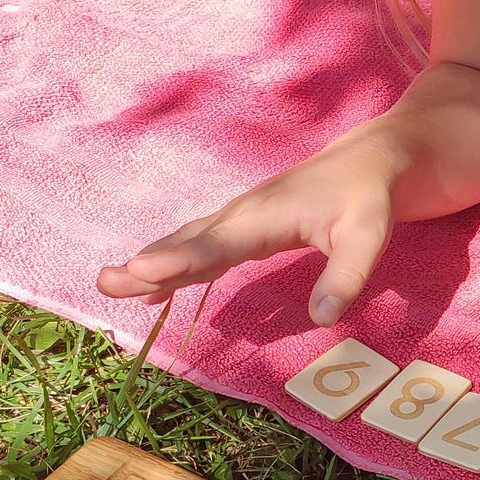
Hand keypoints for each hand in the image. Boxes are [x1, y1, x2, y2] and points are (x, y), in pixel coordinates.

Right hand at [95, 123, 412, 325]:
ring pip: (189, 242)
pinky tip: (151, 288)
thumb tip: (321, 319)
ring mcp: (241, 219)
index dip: (180, 260)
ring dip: (152, 264)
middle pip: (189, 242)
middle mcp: (244, 215)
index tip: (141, 271)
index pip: (218, 243)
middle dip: (148, 263)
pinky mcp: (246, 226)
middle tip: (106, 282)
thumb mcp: (370, 236)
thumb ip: (346, 276)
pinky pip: (201, 246)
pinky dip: (174, 264)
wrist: (373, 161)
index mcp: (267, 215)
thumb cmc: (370, 197)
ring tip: (111, 285)